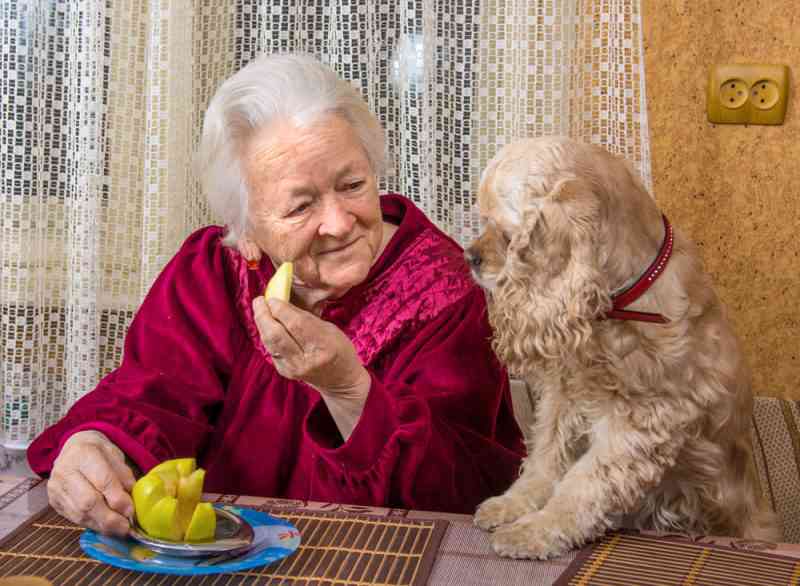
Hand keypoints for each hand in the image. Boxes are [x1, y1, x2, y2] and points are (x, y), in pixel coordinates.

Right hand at [48, 430, 134, 536]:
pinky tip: (106, 527)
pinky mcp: (54, 502)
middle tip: (126, 527)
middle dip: (109, 518)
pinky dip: (93, 524)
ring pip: (80, 514)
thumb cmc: (98, 453)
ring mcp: (56, 489)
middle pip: (87, 502)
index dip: (118, 499)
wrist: (73, 450)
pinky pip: (75, 518)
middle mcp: (65, 472)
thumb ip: (124, 477)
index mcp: (83, 454)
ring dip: (102, 525)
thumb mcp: (115, 455)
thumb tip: (130, 503)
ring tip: (119, 529)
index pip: (102, 481)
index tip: (131, 511)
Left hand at [253, 296, 370, 437]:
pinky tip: (266, 323)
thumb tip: (283, 303)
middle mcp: (306, 360)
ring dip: (261, 323)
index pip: (296, 324)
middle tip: (259, 300)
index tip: (273, 297)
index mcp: (323, 346)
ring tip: (259, 309)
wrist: (340, 380)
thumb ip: (306, 318)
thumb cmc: (339, 349)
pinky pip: (270, 349)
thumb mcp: (330, 329)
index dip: (281, 309)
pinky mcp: (284, 371)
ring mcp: (293, 368)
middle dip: (264, 315)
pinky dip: (266, 334)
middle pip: (277, 335)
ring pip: (269, 342)